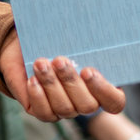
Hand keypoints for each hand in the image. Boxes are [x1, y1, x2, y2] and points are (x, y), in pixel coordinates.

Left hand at [0, 33, 125, 121]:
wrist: (26, 49)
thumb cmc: (56, 42)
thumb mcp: (73, 39)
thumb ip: (87, 41)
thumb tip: (96, 27)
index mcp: (101, 86)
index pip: (114, 102)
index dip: (104, 90)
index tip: (88, 70)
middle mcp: (85, 102)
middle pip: (87, 106)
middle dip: (72, 82)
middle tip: (59, 61)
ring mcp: (65, 109)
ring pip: (65, 108)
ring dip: (52, 84)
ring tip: (41, 63)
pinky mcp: (44, 112)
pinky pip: (45, 113)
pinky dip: (39, 96)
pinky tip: (33, 79)